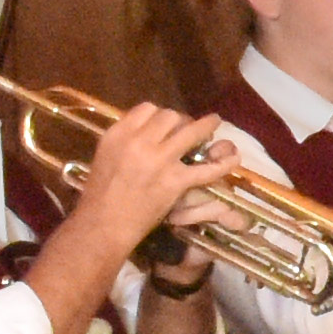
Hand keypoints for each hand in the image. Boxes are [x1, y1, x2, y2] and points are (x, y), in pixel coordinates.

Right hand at [64, 102, 241, 227]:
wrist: (103, 225)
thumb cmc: (99, 194)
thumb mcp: (105, 155)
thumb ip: (125, 139)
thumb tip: (146, 130)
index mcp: (119, 133)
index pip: (148, 109)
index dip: (160, 116)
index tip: (164, 126)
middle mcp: (140, 141)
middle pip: (170, 116)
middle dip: (180, 121)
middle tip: (185, 132)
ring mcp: (160, 160)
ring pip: (190, 131)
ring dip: (205, 127)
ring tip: (214, 123)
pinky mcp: (175, 181)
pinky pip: (205, 169)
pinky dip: (223, 164)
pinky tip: (233, 159)